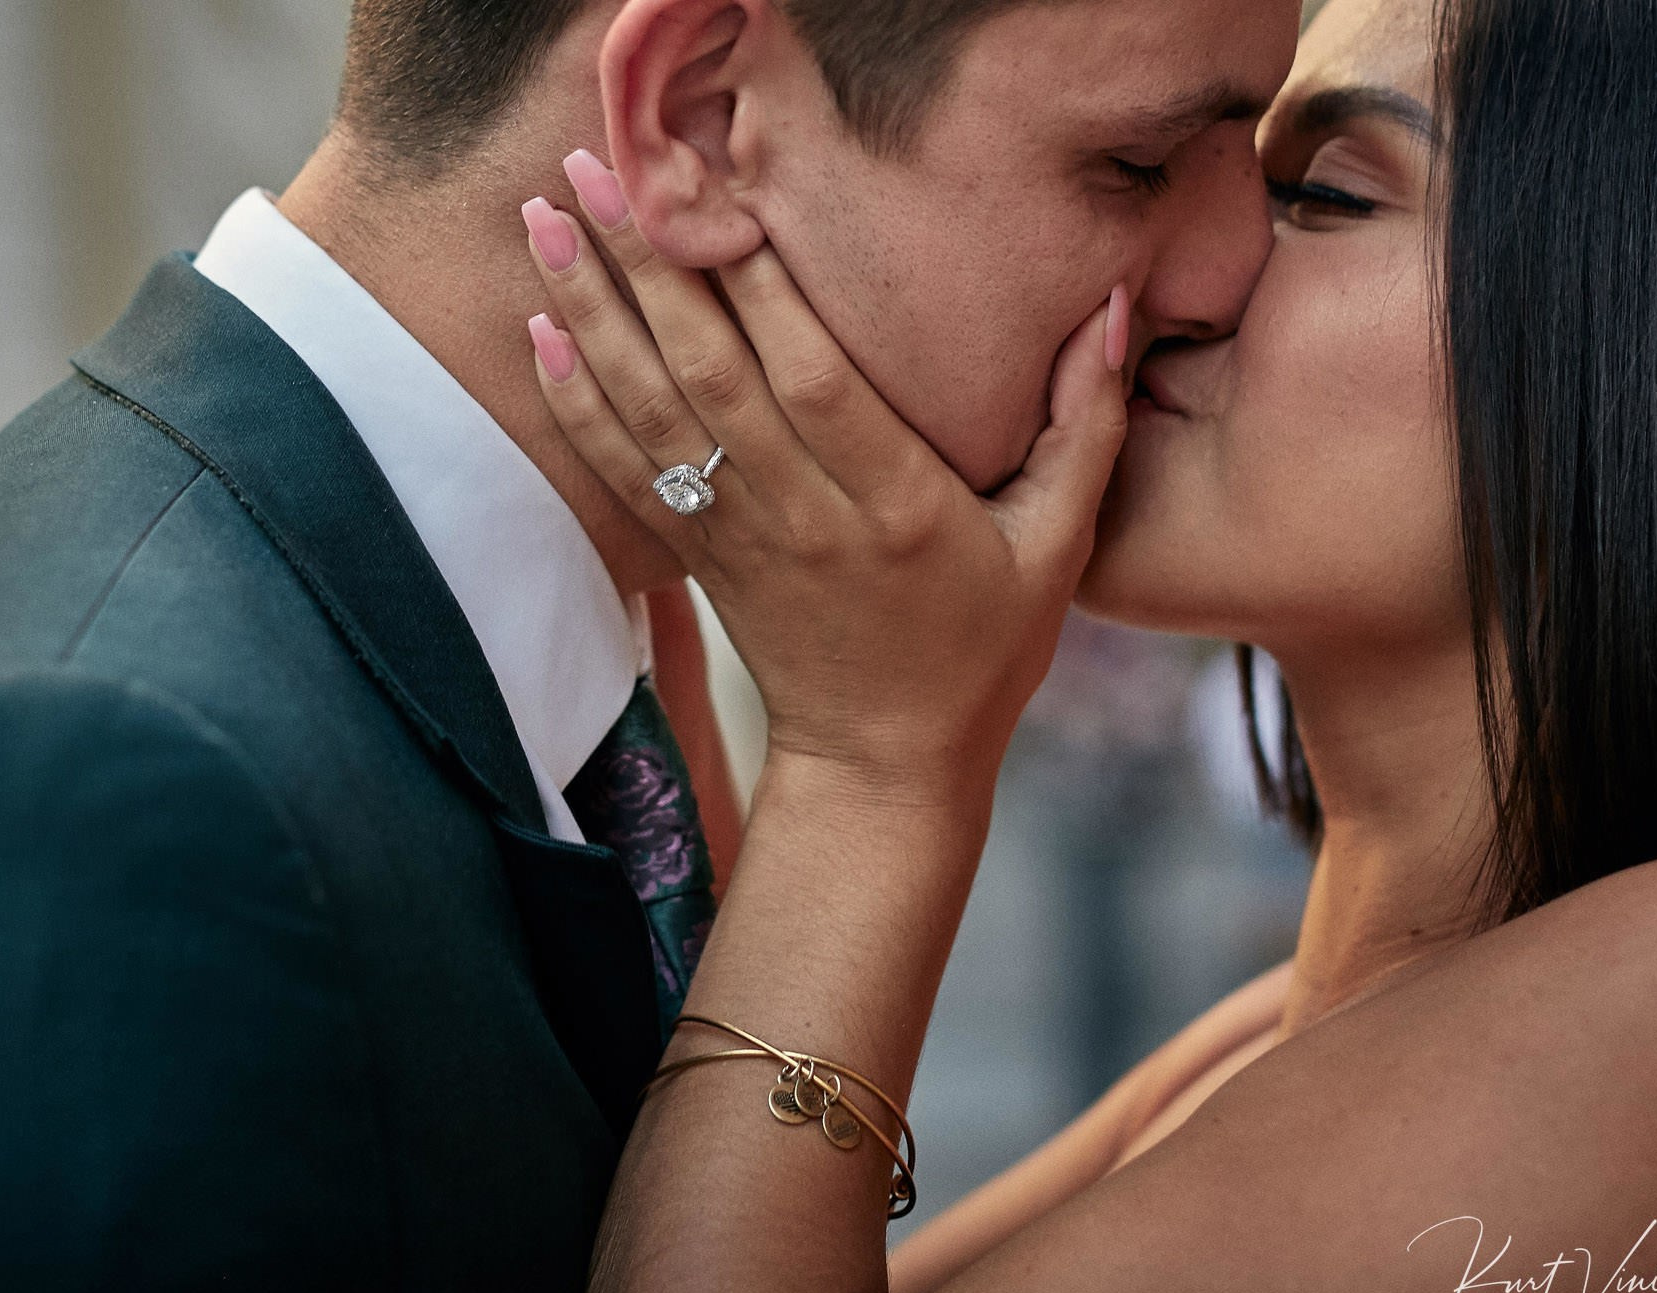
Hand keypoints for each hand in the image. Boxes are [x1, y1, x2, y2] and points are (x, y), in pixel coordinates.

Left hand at [524, 152, 1130, 803]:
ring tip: (543, 218)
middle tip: (597, 164)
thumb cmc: (981, 651)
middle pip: (711, 378)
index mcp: (896, 507)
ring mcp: (739, 540)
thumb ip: (1086, 424)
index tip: (718, 190)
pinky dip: (576, 403)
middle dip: (647, 268)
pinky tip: (539, 330)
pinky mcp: (698, 559)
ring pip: (651, 414)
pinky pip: (626, 472)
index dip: (760, 286)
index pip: (817, 379)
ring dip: (591, 315)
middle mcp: (804, 518)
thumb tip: (1116, 306)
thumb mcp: (1059, 547)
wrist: (881, 764)